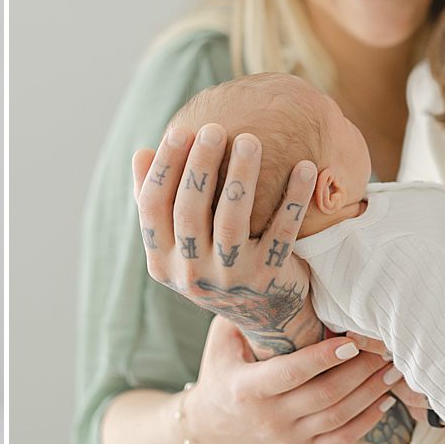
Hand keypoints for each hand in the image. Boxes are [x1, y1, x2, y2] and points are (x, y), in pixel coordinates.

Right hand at [133, 123, 321, 356]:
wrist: (263, 314)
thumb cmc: (215, 262)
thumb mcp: (181, 243)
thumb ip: (159, 204)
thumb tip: (140, 153)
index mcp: (161, 261)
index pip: (152, 207)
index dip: (164, 167)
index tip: (181, 131)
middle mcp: (190, 274)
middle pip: (189, 211)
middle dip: (199, 165)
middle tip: (214, 129)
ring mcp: (230, 279)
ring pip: (231, 220)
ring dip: (241, 176)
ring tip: (250, 140)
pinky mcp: (268, 278)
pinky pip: (282, 231)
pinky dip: (293, 198)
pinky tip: (304, 167)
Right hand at [186, 316, 404, 443]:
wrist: (215, 426)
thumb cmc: (221, 370)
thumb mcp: (221, 340)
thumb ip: (247, 315)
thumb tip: (276, 280)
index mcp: (246, 389)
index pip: (290, 373)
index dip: (322, 358)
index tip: (350, 341)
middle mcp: (269, 418)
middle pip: (324, 396)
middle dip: (359, 371)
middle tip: (382, 349)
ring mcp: (288, 437)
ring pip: (338, 418)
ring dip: (371, 393)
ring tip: (392, 370)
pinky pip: (342, 438)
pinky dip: (368, 420)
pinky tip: (386, 399)